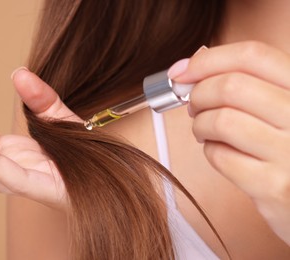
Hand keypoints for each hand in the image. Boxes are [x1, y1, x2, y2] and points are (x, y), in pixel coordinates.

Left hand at [169, 41, 289, 244]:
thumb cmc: (287, 144)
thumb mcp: (282, 103)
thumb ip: (248, 81)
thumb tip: (190, 64)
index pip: (252, 55)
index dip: (207, 60)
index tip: (181, 71)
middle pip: (230, 87)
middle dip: (198, 95)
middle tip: (194, 105)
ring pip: (221, 121)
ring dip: (200, 124)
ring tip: (205, 130)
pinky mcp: (274, 186)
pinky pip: (221, 156)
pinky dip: (210, 151)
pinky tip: (220, 151)